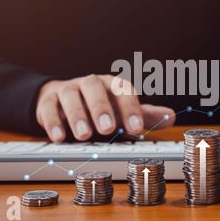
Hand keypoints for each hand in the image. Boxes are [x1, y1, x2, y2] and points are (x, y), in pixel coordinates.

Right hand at [36, 74, 174, 141]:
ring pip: (70, 94)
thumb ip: (144, 115)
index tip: (137, 128)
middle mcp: (90, 83)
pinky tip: (58, 137)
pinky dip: (52, 121)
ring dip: (77, 115)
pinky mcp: (48, 100)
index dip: (131, 107)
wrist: (64, 100)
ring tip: (84, 136)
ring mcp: (68, 89)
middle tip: (107, 129)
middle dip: (101, 107)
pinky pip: (48, 107)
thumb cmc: (100, 107)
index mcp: (111, 85)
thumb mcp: (122, 111)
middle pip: (95, 87)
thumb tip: (171, 117)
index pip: (123, 90)